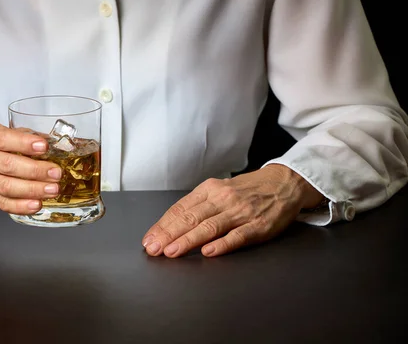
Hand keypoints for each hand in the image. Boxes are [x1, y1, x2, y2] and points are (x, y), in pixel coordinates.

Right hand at [0, 122, 62, 213]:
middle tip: (55, 172)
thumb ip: (21, 135)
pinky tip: (37, 204)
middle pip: (8, 166)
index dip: (24, 143)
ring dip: (33, 189)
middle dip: (36, 170)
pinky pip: (4, 204)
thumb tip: (51, 140)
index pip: (3, 139)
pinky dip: (22, 206)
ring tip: (52, 188)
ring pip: (7, 187)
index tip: (43, 146)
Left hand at [141, 164, 323, 257]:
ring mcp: (241, 213)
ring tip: (172, 251)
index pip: (180, 208)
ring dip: (188, 240)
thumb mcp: (219, 189)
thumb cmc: (247, 190)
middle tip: (154, 248)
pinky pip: (238, 236)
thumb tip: (170, 224)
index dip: (163, 225)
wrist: (284, 183)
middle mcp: (223, 199)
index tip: (149, 238)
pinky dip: (222, 244)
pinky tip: (208, 252)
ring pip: (209, 227)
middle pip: (191, 218)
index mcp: (210, 190)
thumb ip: (198, 205)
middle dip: (169, 235)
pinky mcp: (258, 226)